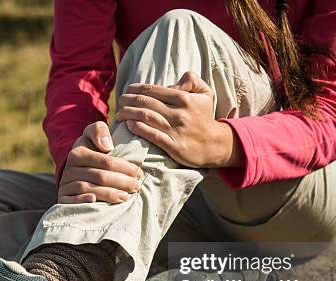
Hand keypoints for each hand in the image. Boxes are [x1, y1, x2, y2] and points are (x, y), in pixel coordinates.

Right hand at [58, 121, 143, 203]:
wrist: (76, 168)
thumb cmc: (92, 150)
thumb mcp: (93, 134)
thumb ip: (99, 131)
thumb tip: (107, 146)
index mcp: (78, 153)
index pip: (106, 162)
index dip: (125, 168)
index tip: (139, 173)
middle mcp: (69, 169)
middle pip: (99, 177)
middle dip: (121, 182)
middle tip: (136, 186)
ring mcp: (65, 184)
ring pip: (88, 189)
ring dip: (108, 194)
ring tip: (126, 197)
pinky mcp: (62, 198)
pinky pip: (70, 201)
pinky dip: (82, 201)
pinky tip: (95, 202)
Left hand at [116, 71, 241, 167]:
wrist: (215, 145)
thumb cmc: (205, 118)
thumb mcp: (205, 94)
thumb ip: (192, 80)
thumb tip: (177, 79)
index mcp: (184, 98)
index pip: (153, 90)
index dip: (136, 88)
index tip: (127, 90)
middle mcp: (179, 113)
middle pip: (146, 102)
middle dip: (128, 100)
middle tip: (119, 101)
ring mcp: (176, 130)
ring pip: (146, 117)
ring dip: (129, 113)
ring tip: (119, 113)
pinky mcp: (174, 146)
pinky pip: (152, 135)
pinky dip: (138, 129)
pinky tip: (129, 125)